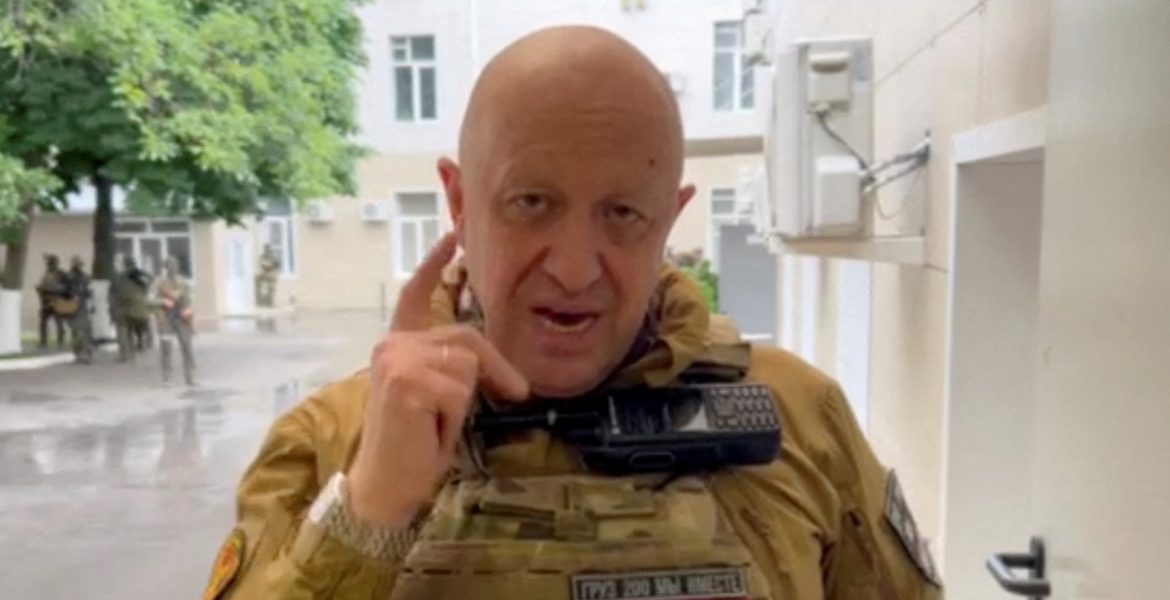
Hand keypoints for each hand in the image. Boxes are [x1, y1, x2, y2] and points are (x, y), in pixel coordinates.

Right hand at [346, 233, 527, 527]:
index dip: (435, 263)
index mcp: (398, 346)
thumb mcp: (439, 397)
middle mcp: (392, 346)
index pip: (415, 294)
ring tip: (437, 425)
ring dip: (466, 402)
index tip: (455, 236)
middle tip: (517, 393)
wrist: (385, 487)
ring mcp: (397, 360)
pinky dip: (457, 417)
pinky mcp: (408, 381)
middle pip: (465, 337)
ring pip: (467, 365)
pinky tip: (431, 432)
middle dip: (496, 368)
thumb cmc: (414, 447)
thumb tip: (491, 363)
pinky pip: (461, 390)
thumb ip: (454, 368)